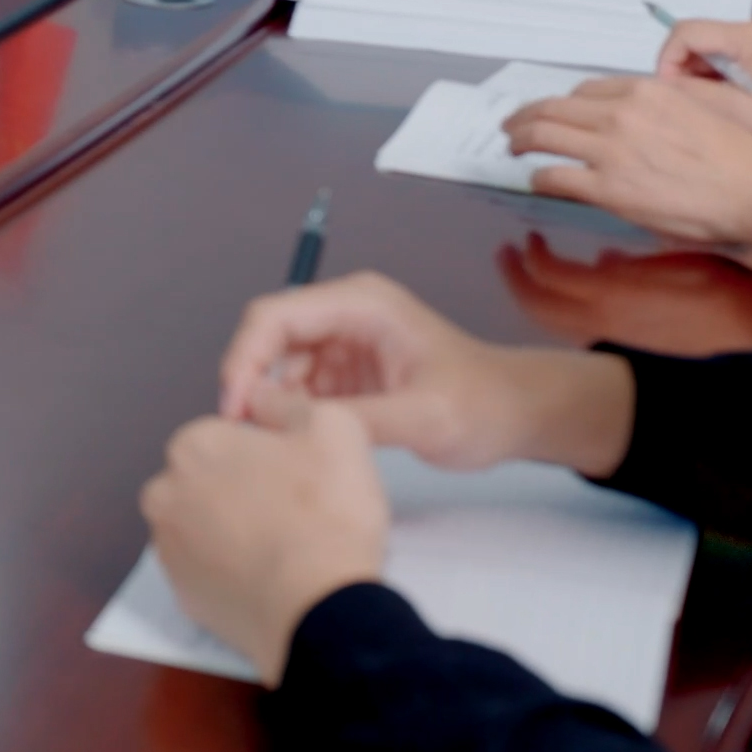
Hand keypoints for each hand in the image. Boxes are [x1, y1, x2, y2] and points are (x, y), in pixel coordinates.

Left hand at [139, 392, 388, 679]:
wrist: (320, 607)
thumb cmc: (325, 510)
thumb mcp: (332, 426)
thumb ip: (287, 402)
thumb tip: (261, 398)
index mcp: (193, 445)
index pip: (228, 438)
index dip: (270, 455)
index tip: (299, 477)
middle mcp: (164, 492)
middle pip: (209, 482)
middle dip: (243, 493)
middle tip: (294, 515)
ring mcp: (167, 549)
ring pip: (204, 528)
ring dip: (234, 533)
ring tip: (284, 550)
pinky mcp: (182, 596)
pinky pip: (208, 573)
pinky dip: (232, 573)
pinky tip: (268, 579)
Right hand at [215, 272, 633, 474]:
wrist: (517, 415)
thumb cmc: (480, 406)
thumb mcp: (422, 417)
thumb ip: (355, 420)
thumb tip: (285, 427)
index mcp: (360, 303)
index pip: (275, 316)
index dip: (244, 359)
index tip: (234, 411)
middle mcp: (344, 313)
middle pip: (269, 339)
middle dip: (251, 384)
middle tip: (244, 439)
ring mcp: (343, 342)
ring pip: (278, 367)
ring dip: (269, 403)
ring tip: (268, 449)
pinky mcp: (346, 372)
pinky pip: (299, 388)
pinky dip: (289, 415)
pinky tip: (289, 446)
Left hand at [497, 235, 751, 356]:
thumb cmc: (723, 286)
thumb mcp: (675, 257)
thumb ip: (633, 261)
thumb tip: (603, 261)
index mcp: (614, 292)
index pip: (549, 275)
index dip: (530, 257)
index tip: (525, 239)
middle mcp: (607, 321)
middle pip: (539, 306)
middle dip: (517, 281)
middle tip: (507, 257)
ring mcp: (618, 340)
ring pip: (558, 325)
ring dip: (537, 300)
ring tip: (529, 277)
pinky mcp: (633, 351)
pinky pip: (584, 334)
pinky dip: (568, 316)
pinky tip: (577, 300)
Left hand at [503, 75, 751, 255]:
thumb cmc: (736, 159)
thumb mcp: (694, 111)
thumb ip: (655, 111)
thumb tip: (629, 122)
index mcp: (646, 91)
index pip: (587, 89)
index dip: (566, 101)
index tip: (557, 109)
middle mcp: (623, 114)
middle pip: (556, 106)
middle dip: (528, 114)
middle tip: (514, 122)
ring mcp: (612, 150)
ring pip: (545, 134)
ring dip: (522, 138)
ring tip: (513, 143)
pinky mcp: (608, 187)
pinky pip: (555, 176)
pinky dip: (538, 175)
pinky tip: (536, 178)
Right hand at [655, 16, 751, 163]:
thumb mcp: (744, 114)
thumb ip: (697, 96)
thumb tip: (666, 88)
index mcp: (749, 35)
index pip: (684, 32)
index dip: (666, 61)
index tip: (668, 93)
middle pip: (700, 40)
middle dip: (687, 73)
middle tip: (690, 108)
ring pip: (717, 52)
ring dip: (706, 80)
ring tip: (715, 113)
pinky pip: (735, 60)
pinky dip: (725, 81)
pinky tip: (735, 110)